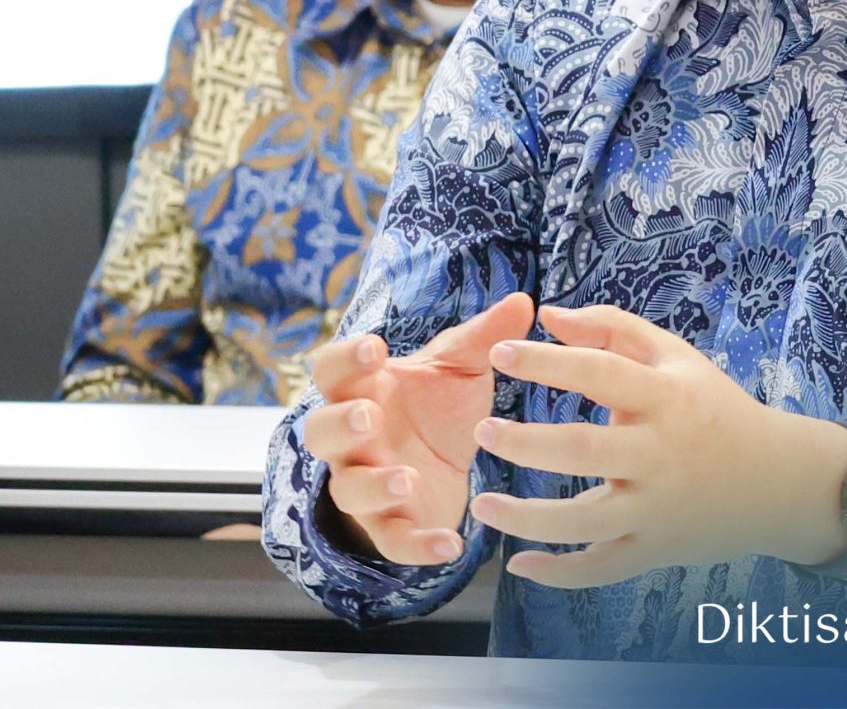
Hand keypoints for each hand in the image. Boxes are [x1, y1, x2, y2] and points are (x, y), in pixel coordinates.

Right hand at [302, 291, 535, 564]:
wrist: (444, 466)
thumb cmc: (438, 406)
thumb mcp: (461, 369)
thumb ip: (486, 338)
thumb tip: (525, 300)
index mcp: (363, 390)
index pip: (333, 370)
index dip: (346, 358)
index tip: (377, 347)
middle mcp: (354, 440)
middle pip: (321, 432)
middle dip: (340, 424)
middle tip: (368, 415)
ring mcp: (366, 485)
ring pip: (349, 490)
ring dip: (373, 486)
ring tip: (405, 479)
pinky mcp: (390, 527)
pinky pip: (393, 541)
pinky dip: (417, 546)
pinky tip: (449, 545)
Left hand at [467, 302, 846, 589]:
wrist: (775, 481)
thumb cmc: (713, 408)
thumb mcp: (676, 358)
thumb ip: (611, 330)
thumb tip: (547, 315)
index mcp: (665, 397)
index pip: (600, 373)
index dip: (547, 362)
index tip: (499, 353)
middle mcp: (659, 454)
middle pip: (584, 451)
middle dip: (526, 443)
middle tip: (481, 432)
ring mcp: (656, 508)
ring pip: (585, 523)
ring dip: (528, 518)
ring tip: (482, 504)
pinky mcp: (654, 549)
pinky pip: (601, 569)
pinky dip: (560, 574)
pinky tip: (519, 565)